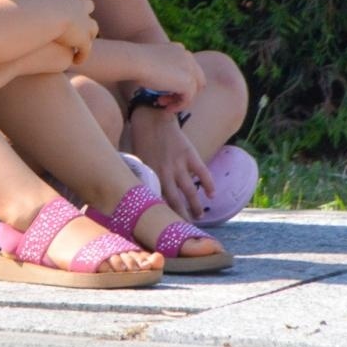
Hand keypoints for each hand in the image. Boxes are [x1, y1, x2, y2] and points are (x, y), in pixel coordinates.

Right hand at [45, 0, 97, 63]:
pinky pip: (86, 50)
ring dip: (88, 35)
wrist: (44, 17)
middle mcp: (80, 6)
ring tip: (80, 44)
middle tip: (77, 20)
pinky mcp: (84, 40)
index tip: (65, 2)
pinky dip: (82, 55)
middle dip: (84, 12)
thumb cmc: (32, 5)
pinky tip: (76, 61)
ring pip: (93, 28)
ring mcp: (84, 23)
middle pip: (88, 5)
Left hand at [123, 107, 213, 221]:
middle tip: (185, 230)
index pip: (158, 203)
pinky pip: (202, 173)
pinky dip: (208, 185)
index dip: (163, 217)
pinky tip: (212, 194)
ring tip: (198, 216)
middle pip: (176, 203)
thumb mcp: (135, 160)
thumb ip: (139, 176)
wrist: (152, 116)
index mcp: (150, 175)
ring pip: (190, 192)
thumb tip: (134, 193)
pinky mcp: (190, 155)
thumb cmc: (141, 139)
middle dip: (182, 218)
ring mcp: (179, 164)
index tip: (166, 229)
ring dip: (196, 206)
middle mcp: (165, 173)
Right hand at [133, 43, 204, 107]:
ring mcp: (190, 68)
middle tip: (165, 99)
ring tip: (162, 104)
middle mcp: (188, 56)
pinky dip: (179, 106)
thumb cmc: (136, 62)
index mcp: (179, 49)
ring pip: (193, 91)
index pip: (188, 69)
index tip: (164, 90)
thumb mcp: (152, 62)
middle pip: (196, 80)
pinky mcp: (188, 82)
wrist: (135, 61)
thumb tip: (166, 85)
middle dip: (183, 92)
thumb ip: (164, 69)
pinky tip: (166, 108)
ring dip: (179, 100)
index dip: (178, 82)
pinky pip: (189, 99)